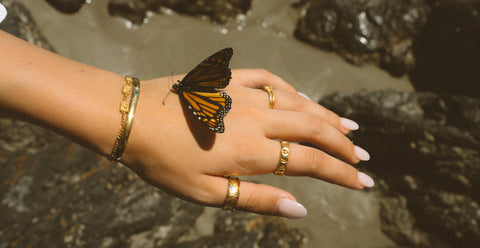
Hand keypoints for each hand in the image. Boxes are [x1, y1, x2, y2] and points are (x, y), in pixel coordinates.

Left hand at [120, 69, 372, 218]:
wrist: (132, 119)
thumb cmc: (164, 162)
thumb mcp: (207, 193)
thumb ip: (256, 199)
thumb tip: (300, 209)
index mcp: (253, 152)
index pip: (311, 163)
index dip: (342, 174)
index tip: (365, 182)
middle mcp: (258, 119)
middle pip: (314, 129)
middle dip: (343, 145)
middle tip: (364, 157)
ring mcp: (246, 95)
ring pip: (300, 103)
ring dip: (327, 116)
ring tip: (350, 128)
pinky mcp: (231, 79)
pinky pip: (272, 80)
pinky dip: (294, 90)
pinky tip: (303, 98)